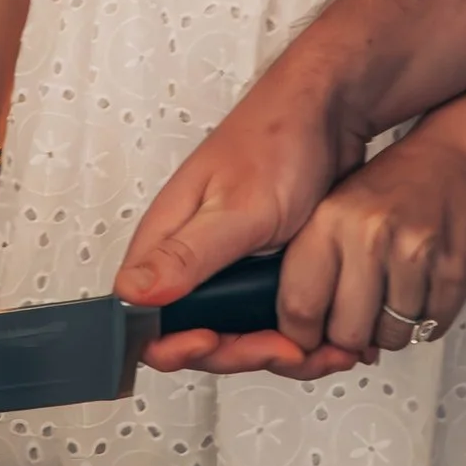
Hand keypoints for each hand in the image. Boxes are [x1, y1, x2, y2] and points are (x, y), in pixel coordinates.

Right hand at [116, 56, 369, 374]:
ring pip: (238, 334)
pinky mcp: (260, 270)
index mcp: (167, 242)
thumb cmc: (281, 140)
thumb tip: (132, 294)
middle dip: (245, 353)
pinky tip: (329, 336)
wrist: (333, 111)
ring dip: (280, 351)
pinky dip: (298, 334)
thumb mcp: (239, 207)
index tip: (218, 343)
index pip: (147, 321)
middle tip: (290, 350)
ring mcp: (228, 267)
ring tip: (324, 350)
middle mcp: (191, 259)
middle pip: (198, 337)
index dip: (179, 345)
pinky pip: (268, 318)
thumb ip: (187, 255)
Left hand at [211, 94, 465, 384]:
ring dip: (389, 330)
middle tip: (356, 322)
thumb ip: (313, 267)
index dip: (301, 337)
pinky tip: (419, 291)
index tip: (308, 339)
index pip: (299, 307)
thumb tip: (306, 336)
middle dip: (349, 339)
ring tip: (391, 298)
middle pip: (346, 333)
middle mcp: (370, 236)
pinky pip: (431, 328)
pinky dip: (424, 322)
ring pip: (391, 337)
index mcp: (330, 219)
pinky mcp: (457, 270)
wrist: (457, 154)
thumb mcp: (333, 207)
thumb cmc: (393, 184)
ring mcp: (416, 254)